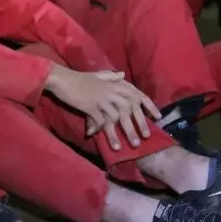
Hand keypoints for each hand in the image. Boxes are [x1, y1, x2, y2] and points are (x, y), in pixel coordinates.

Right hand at [44, 66, 160, 150]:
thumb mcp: (98, 75)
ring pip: (116, 119)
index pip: (137, 94)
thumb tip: (122, 74)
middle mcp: (111, 91)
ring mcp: (101, 99)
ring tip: (127, 147)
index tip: (158, 117)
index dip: (149, 105)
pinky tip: (109, 143)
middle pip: (129, 109)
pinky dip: (104, 132)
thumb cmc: (80, 78)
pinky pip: (100, 122)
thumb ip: (111, 76)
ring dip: (122, 134)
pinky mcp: (90, 106)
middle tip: (145, 138)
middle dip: (138, 124)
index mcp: (115, 83)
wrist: (62, 79)